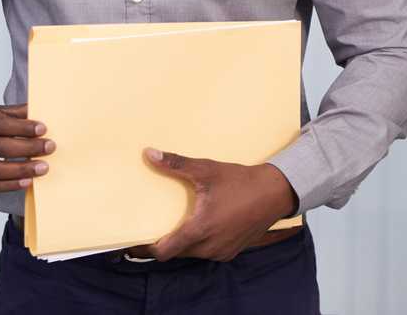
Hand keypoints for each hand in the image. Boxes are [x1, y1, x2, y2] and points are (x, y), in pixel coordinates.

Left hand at [126, 147, 297, 261]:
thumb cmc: (240, 182)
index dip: (146, 250)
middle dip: (162, 244)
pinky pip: (207, 251)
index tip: (132, 244)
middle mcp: (210, 247)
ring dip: (180, 243)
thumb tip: (149, 153)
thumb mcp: (205, 170)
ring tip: (169, 226)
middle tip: (146, 230)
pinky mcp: (232, 250)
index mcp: (200, 230)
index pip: (165, 251)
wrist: (275, 193)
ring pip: (192, 253)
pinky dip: (197, 243)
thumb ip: (175, 164)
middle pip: (176, 252)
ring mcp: (223, 251)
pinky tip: (194, 226)